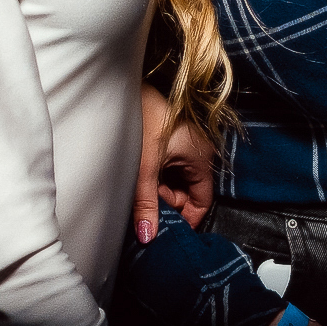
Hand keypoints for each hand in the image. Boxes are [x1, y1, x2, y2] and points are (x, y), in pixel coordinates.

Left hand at [134, 83, 213, 241]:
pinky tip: (139, 175)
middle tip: (146, 200)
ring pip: (175, 180)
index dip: (187, 218)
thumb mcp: (143, 169)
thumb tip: (148, 237)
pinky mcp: (169, 139)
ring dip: (158, 189)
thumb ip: (146, 205)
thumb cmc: (140, 121)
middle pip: (188, 191)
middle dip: (167, 202)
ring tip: (140, 184)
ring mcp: (183, 145)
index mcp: (201, 157)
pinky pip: (168, 168)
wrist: (123, 89)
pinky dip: (155, 177)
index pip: (203, 200)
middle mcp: (197, 151)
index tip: (168, 229)